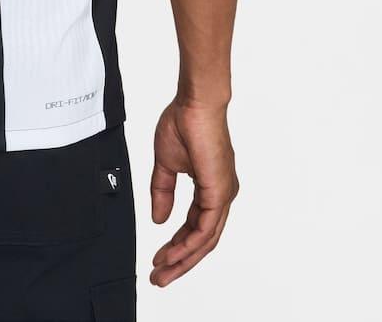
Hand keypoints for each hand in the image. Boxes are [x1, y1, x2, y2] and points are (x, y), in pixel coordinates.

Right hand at [149, 97, 238, 286]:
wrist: (195, 103)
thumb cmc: (184, 122)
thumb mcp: (165, 163)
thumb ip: (162, 192)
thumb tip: (159, 219)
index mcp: (211, 188)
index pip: (194, 227)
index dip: (176, 245)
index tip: (158, 259)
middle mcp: (221, 195)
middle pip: (202, 241)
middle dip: (180, 262)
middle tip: (159, 277)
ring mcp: (223, 195)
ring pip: (206, 240)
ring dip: (183, 258)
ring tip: (162, 272)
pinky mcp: (219, 191)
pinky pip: (206, 228)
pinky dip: (189, 244)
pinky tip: (174, 253)